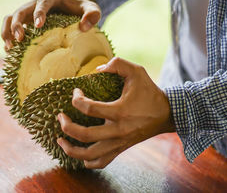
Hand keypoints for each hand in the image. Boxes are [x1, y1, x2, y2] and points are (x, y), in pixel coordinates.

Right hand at [1, 0, 100, 50]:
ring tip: (9, 48)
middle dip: (17, 25)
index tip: (38, 26)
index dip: (38, 13)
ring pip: (10, 17)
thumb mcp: (92, 9)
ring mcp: (28, 11)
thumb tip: (83, 27)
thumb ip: (93, 15)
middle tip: (19, 40)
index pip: (43, 2)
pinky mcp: (24, 21)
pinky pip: (10, 26)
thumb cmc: (83, 10)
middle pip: (21, 10)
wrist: (74, 9)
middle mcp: (36, 1)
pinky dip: (7, 37)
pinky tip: (10, 51)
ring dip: (7, 31)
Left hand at [57, 57, 174, 168]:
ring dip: (71, 149)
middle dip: (66, 126)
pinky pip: (101, 162)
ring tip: (59, 140)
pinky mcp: (121, 149)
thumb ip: (117, 64)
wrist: (167, 114)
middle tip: (59, 116)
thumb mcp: (137, 71)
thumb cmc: (150, 92)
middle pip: (84, 135)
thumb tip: (97, 69)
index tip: (76, 92)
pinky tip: (79, 156)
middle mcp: (118, 131)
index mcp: (120, 111)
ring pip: (90, 156)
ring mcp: (119, 143)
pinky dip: (87, 162)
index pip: (89, 108)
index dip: (76, 100)